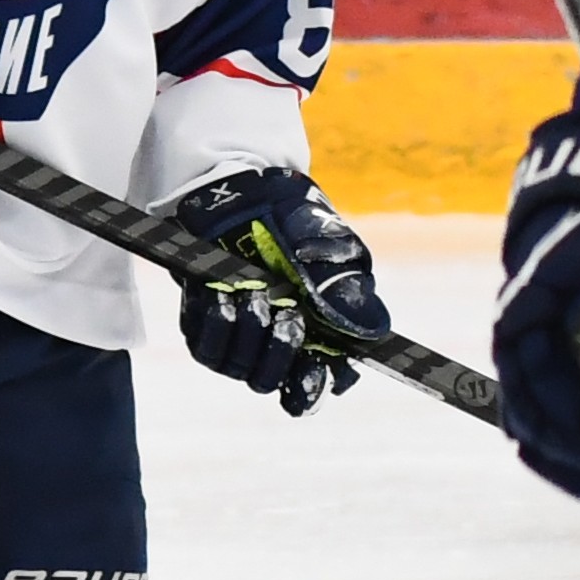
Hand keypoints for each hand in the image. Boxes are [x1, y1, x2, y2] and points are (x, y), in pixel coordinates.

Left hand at [174, 169, 387, 417]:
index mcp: (320, 334)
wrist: (245, 194)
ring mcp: (240, 340)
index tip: (312, 367)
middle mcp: (279, 344)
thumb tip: (374, 331)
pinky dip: (216, 321)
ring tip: (253, 287)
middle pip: (275, 382)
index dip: (314, 386)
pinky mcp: (206, 327)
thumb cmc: (298, 222)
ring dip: (247, 330)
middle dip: (279, 352)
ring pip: (240, 369)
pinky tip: (223, 291)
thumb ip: (349, 291)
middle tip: (287, 313)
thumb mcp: (332, 248)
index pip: (320, 381)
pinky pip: (206, 347)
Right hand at [495, 107, 579, 496]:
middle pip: (527, 388)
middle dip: (552, 439)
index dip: (556, 413)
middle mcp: (532, 309)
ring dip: (561, 430)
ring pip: (543, 384)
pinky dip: (578, 405)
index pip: (530, 367)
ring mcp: (551, 315)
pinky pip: (566, 371)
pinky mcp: (576, 317)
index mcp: (534, 292)